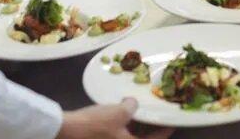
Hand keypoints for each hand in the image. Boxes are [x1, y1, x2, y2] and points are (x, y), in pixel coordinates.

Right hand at [58, 98, 172, 138]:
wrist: (67, 130)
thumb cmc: (97, 124)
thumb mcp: (119, 112)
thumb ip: (132, 107)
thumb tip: (133, 104)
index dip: (166, 130)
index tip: (173, 122)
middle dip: (150, 128)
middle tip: (155, 113)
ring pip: (130, 138)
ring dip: (136, 126)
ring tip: (139, 110)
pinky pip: (120, 136)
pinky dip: (124, 127)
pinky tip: (122, 113)